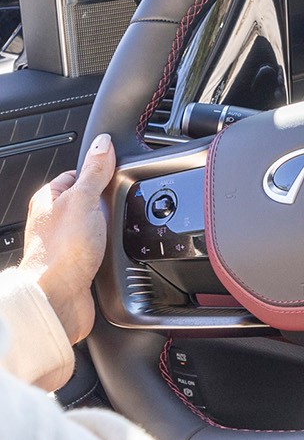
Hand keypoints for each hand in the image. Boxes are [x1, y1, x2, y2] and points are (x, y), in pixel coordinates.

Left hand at [21, 133, 114, 343]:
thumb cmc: (62, 250)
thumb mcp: (85, 199)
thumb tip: (103, 144)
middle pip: (89, 201)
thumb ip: (95, 172)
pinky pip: (99, 249)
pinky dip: (110, 249)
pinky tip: (114, 252)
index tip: (117, 176)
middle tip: (119, 208)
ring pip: (96, 226)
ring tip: (116, 232)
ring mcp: (66, 242)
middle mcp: (54, 220)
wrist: (57, 295)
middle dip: (108, 205)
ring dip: (110, 229)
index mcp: (49, 198)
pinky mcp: (78, 263)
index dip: (99, 173)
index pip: (77, 174)